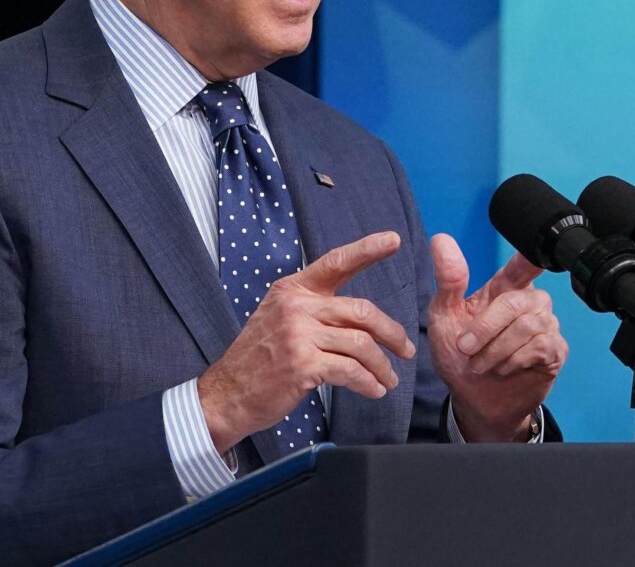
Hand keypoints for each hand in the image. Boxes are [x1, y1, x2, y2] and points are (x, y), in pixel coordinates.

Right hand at [197, 231, 416, 451]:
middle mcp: (296, 307)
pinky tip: (374, 390)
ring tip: (389, 378)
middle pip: (361, 311)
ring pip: (361, 344)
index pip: (336, 262)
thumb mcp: (280, 318)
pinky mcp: (302, 365)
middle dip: (391, 332)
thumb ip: (315, 308)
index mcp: (293, 290)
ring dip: (382, 365)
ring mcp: (298, 335)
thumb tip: (360, 314)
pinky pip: (350, 371)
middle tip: (406, 349)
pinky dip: (368, 382)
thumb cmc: (259, 359)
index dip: (367, 250)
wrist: (227, 395)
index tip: (393, 240)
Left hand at [427, 233, 567, 441]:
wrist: (473, 401)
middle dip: (486, 327)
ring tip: (480, 364)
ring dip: (496, 350)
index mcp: (504, 289)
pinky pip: (541, 346)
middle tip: (465, 347)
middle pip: (517, 301)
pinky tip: (503, 369)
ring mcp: (546, 326)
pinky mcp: (555, 351)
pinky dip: (514, 360)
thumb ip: (448, 280)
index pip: (523, 265)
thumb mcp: (444, 317)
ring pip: (528, 326)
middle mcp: (530, 303)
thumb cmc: (460, 357)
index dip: (531, 258)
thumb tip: (441, 240)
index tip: (534, 253)